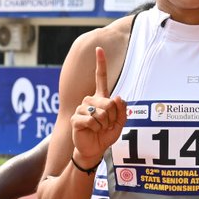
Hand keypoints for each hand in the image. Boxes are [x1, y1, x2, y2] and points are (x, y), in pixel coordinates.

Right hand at [71, 47, 126, 165]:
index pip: (100, 78)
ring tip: (98, 129)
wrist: (94, 149)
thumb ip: (122, 110)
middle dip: (112, 117)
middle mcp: (90, 101)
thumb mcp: (120, 123)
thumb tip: (117, 97)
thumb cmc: (105, 136)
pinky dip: (95, 128)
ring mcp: (81, 108)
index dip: (100, 63)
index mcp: (100, 98)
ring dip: (104, 124)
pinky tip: (91, 131)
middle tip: (106, 126)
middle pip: (108, 102)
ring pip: (101, 112)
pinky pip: (91, 120)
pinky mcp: (76, 118)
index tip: (99, 49)